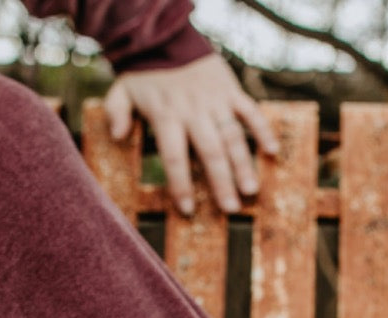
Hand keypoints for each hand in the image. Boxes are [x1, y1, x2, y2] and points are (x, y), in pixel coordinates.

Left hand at [103, 53, 278, 214]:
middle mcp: (193, 111)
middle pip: (209, 152)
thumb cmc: (146, 74)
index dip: (181, 185)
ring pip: (232, 136)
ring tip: (251, 190)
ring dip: (243, 164)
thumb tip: (116, 135)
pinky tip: (272, 151)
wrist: (168, 38)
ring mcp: (215, 101)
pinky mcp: (231, 91)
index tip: (187, 210)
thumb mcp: (123, 90)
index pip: (174, 157)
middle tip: (231, 209)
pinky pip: (250, 110)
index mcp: (167, 115)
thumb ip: (116, 111)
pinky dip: (262, 129)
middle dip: (221, 182)